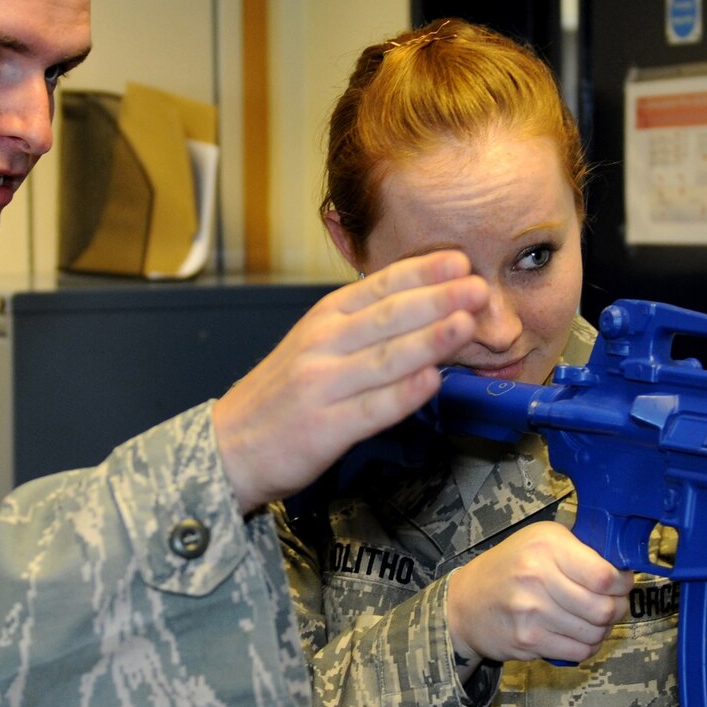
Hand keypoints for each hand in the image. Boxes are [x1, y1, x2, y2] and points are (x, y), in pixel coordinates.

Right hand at [214, 252, 486, 512]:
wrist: (229, 444)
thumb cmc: (282, 394)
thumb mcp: (314, 343)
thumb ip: (362, 326)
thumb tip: (427, 308)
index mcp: (323, 319)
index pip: (379, 287)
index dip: (421, 273)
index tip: (459, 262)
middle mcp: (322, 346)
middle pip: (387, 318)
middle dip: (437, 300)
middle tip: (477, 288)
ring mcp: (322, 386)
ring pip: (384, 358)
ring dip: (429, 340)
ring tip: (465, 325)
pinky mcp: (325, 429)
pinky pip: (372, 409)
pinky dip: (404, 395)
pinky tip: (432, 382)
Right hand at [445, 522, 632, 666]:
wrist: (466, 602)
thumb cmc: (511, 566)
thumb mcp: (542, 540)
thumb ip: (581, 549)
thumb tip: (623, 569)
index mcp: (546, 547)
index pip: (605, 575)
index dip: (623, 583)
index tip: (621, 583)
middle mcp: (537, 578)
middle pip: (604, 608)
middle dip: (618, 609)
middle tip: (612, 604)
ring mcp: (532, 613)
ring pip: (595, 633)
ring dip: (602, 629)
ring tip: (592, 619)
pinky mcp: (529, 641)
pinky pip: (579, 651)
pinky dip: (587, 646)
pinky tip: (578, 634)